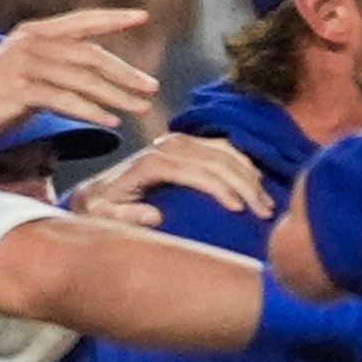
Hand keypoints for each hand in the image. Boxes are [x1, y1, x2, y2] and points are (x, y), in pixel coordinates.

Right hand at [0, 11, 161, 154]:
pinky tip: (111, 122)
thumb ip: (55, 66)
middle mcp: (29, 44)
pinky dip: (91, 111)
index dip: (112, 18)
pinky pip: (65, 100)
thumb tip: (94, 74)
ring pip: (82, 78)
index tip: (142, 16)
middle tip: (151, 86)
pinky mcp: (18, 90)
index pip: (80, 22)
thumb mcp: (25, 73)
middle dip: (124, 71)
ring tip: (141, 109)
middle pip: (89, 54)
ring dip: (116, 95)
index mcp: (32, 34)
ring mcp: (22, 66)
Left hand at [69, 131, 269, 225]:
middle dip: (244, 184)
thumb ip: (125, 217)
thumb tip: (155, 216)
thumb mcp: (104, 216)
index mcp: (149, 164)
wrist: (94, 195)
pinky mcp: (184, 147)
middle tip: (264, 211)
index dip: (219, 187)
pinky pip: (220, 147)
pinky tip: (257, 180)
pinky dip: (242, 161)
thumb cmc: (101, 211)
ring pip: (222, 151)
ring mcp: (175, 145)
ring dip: (249, 174)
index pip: (194, 170)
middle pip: (215, 159)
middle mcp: (164, 148)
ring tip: (266, 201)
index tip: (239, 210)